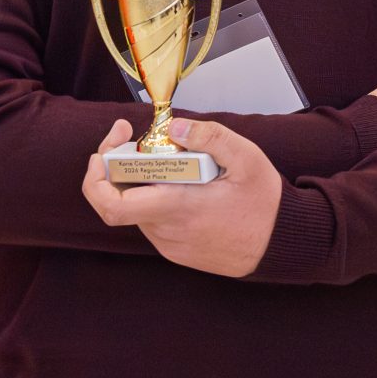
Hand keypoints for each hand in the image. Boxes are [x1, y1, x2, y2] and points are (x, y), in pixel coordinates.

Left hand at [81, 118, 282, 277]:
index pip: (113, 205)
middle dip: (118, 166)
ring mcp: (169, 244)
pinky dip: (154, 197)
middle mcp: (167, 231)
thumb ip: (209, 136)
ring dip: (140, 182)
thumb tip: (175, 127)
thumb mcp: (247, 158)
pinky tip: (180, 183)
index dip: (95, 178)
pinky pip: (152, 220)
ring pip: (136, 209)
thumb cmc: (265, 204)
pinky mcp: (175, 250)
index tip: (105, 151)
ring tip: (169, 160)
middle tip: (133, 139)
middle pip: (119, 200)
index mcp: (179, 207)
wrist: (281, 246)